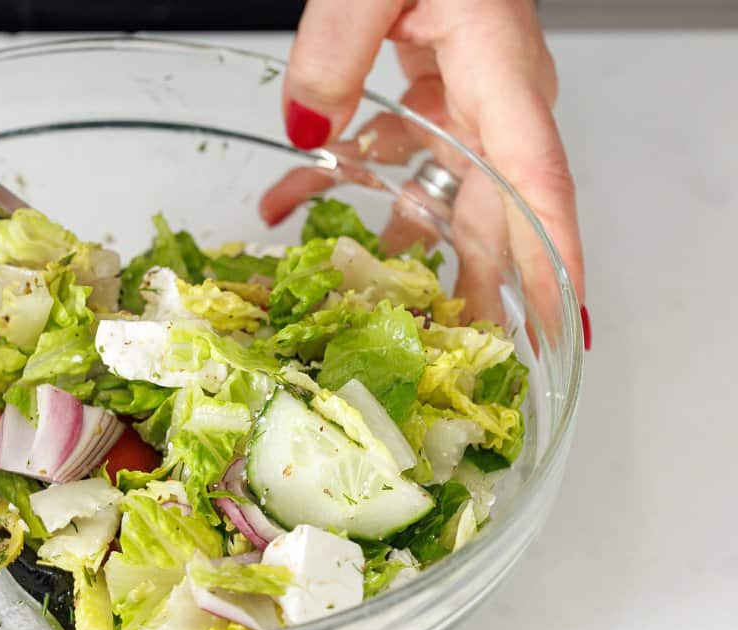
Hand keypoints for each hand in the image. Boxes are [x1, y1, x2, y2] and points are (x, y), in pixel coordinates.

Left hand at [263, 0, 586, 341]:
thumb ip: (335, 51)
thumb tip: (306, 130)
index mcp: (500, 72)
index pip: (541, 189)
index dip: (553, 269)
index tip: (559, 335)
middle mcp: (495, 96)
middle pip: (497, 215)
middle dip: (480, 292)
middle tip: (464, 364)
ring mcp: (466, 94)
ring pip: (442, 194)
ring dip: (397, 250)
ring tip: (364, 310)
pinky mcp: (430, 85)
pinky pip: (392, 151)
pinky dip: (338, 180)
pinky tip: (284, 201)